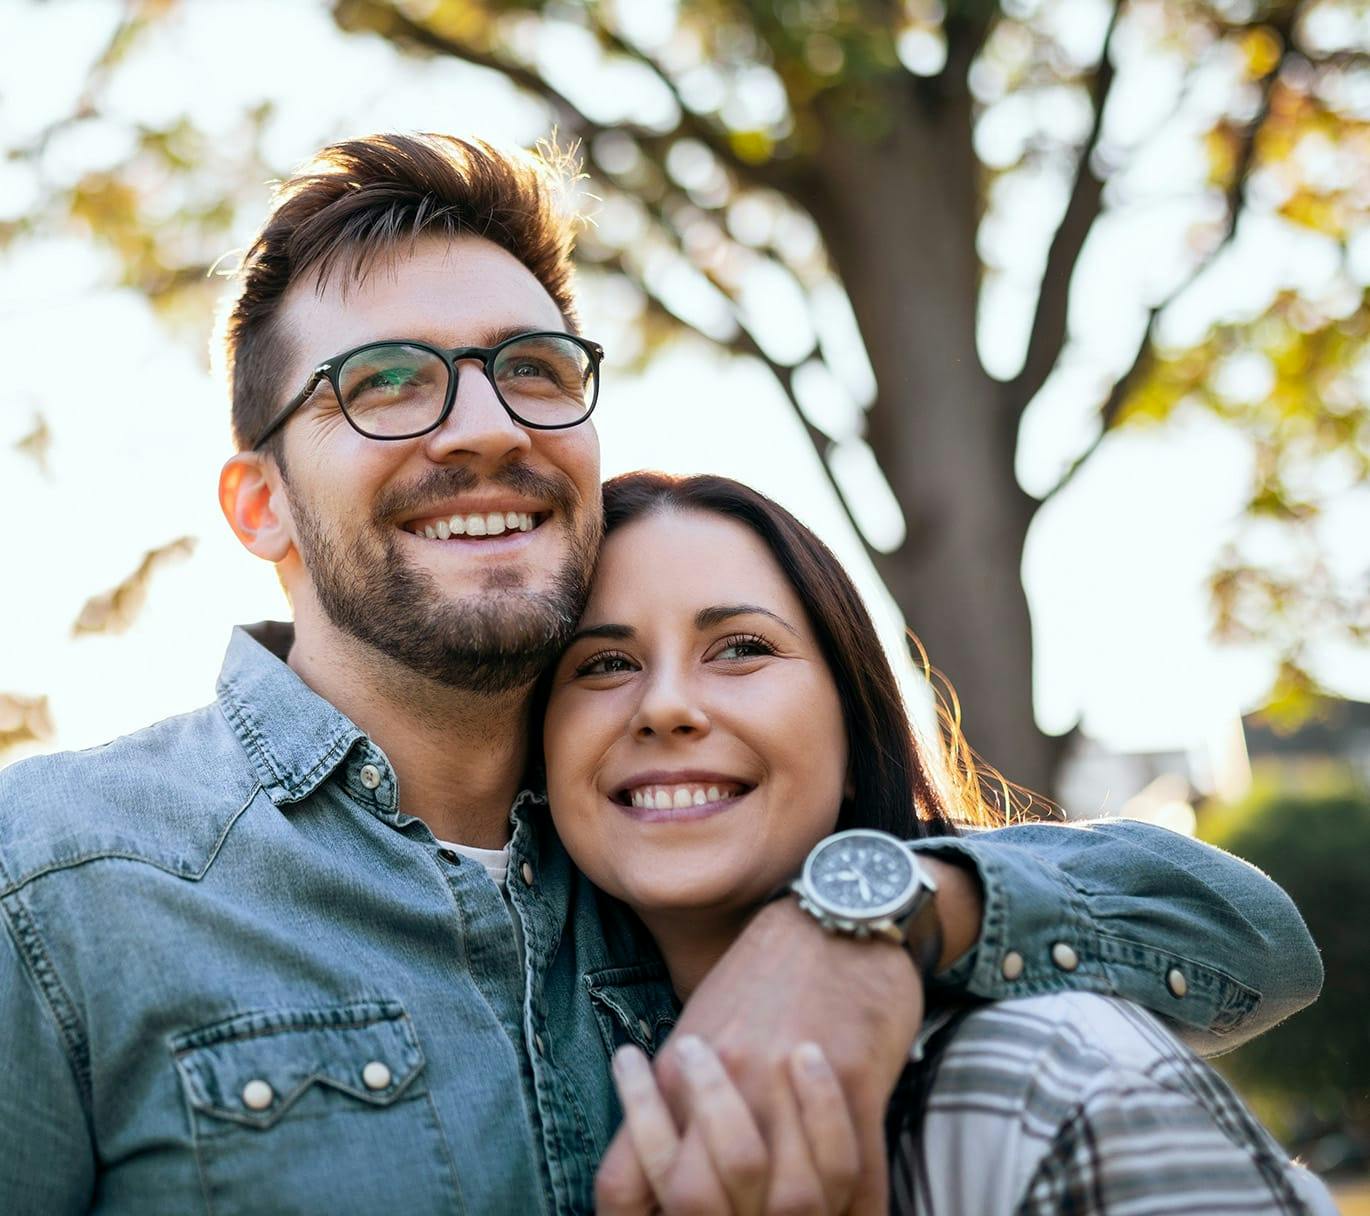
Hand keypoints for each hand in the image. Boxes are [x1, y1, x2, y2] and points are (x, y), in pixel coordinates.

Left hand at [598, 897, 925, 1214]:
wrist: (834, 911)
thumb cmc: (763, 975)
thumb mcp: (698, 1028)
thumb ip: (672, 1103)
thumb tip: (649, 1178)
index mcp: (679, 1071)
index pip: (627, 1180)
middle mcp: (729, 1078)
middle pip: (698, 1200)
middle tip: (741, 1215)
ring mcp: (790, 1080)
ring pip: (789, 1202)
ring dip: (798, 1214)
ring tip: (803, 1207)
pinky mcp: (856, 1077)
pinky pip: (860, 1176)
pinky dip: (859, 1208)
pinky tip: (856, 1212)